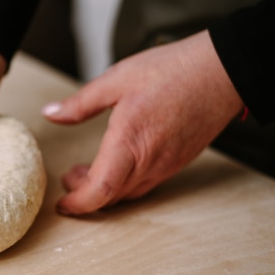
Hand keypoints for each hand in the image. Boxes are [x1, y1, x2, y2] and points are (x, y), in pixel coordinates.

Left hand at [42, 30, 243, 213]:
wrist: (223, 71)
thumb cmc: (173, 71)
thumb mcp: (116, 80)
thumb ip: (80, 103)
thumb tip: (51, 113)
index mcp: (129, 143)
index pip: (100, 190)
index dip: (78, 203)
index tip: (62, 203)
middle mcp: (150, 162)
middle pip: (112, 196)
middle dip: (85, 194)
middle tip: (70, 177)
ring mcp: (167, 165)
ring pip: (130, 192)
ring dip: (105, 188)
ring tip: (87, 171)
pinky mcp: (178, 162)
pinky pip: (147, 183)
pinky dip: (125, 182)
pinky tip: (118, 163)